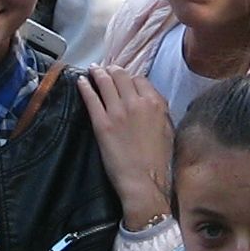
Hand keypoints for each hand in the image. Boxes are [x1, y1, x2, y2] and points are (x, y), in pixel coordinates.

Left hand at [76, 68, 174, 221]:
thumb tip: (152, 102)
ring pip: (106, 82)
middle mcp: (136, 102)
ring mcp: (117, 111)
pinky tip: (81, 80)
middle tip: (106, 69)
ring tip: (93, 69)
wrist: (144, 181)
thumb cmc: (159, 161)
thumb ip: (160, 111)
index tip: (124, 80)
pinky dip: (85, 86)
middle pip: (121, 76)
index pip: (140, 80)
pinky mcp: (101, 123)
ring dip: (98, 72)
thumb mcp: (168, 130)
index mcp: (155, 104)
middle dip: (113, 70)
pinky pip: (91, 98)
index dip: (130, 78)